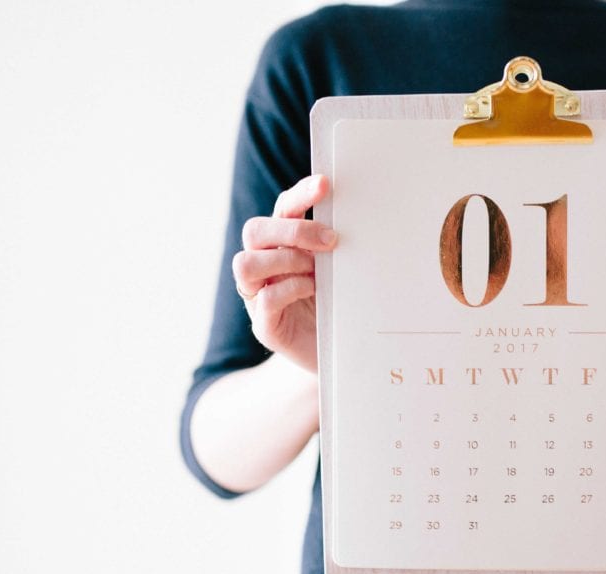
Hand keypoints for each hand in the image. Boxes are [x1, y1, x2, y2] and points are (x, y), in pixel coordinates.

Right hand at [233, 174, 335, 371]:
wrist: (338, 358)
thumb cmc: (338, 308)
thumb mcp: (341, 272)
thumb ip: (337, 248)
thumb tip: (359, 219)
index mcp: (282, 246)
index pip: (283, 209)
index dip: (300, 195)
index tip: (326, 185)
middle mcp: (264, 267)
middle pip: (255, 230)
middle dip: (293, 230)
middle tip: (332, 240)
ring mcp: (258, 296)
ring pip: (246, 263)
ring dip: (285, 260)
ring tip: (316, 271)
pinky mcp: (265, 326)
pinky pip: (264, 299)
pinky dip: (290, 289)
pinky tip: (313, 291)